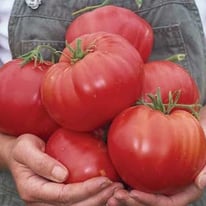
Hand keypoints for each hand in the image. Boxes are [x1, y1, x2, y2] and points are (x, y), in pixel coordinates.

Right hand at [4, 134, 122, 205]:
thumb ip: (41, 162)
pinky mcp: (56, 197)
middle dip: (97, 198)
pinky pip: (76, 201)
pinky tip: (105, 189)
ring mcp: (49, 201)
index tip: (105, 181)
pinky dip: (92, 197)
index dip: (86, 190)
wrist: (19, 153)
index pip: (63, 196)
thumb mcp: (26, 149)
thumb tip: (62, 175)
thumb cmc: (23, 148)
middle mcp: (41, 201)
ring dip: (98, 200)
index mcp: (33, 190)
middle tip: (116, 187)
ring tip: (115, 190)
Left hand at [106, 106, 205, 205]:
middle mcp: (166, 191)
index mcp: (180, 194)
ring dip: (124, 196)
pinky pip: (135, 181)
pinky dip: (123, 182)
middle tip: (114, 197)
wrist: (194, 138)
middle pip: (147, 203)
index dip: (147, 201)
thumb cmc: (200, 149)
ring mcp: (156, 184)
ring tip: (109, 193)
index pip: (163, 204)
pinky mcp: (148, 174)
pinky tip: (111, 180)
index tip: (132, 194)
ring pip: (139, 195)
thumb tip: (201, 181)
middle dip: (130, 202)